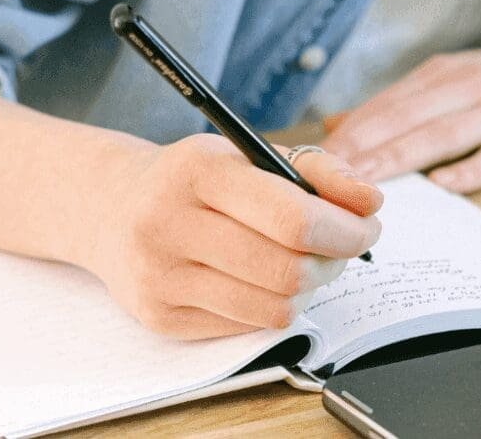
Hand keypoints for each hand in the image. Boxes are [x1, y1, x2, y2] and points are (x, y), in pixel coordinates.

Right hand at [84, 134, 382, 339]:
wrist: (109, 208)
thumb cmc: (193, 181)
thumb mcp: (247, 155)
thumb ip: (317, 170)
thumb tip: (370, 201)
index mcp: (197, 170)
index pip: (293, 218)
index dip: (345, 230)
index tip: (366, 227)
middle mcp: (168, 223)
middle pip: (288, 270)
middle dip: (334, 262)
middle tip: (341, 248)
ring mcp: (159, 276)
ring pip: (274, 308)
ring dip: (307, 290)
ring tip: (304, 265)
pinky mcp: (159, 317)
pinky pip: (248, 326)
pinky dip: (270, 306)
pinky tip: (260, 281)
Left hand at [322, 19, 480, 192]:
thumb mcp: (458, 78)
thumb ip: (401, 102)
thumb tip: (338, 124)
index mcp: (445, 74)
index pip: (384, 105)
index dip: (345, 135)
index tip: (308, 161)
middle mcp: (470, 86)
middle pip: (404, 118)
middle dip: (359, 149)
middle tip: (320, 177)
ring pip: (444, 134)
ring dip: (400, 158)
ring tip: (365, 183)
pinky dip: (472, 169)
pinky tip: (445, 185)